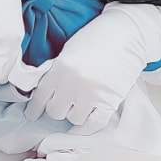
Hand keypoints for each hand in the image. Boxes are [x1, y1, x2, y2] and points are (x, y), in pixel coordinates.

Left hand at [20, 2, 160, 133]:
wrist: (128, 33)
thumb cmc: (97, 37)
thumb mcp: (68, 50)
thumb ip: (55, 72)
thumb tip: (43, 94)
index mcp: (59, 69)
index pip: (39, 98)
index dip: (34, 109)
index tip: (32, 114)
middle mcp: (72, 84)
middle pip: (55, 112)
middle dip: (57, 108)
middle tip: (63, 102)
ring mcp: (91, 95)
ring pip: (73, 119)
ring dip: (74, 114)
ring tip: (79, 104)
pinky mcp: (109, 102)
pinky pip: (93, 125)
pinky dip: (88, 127)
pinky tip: (84, 124)